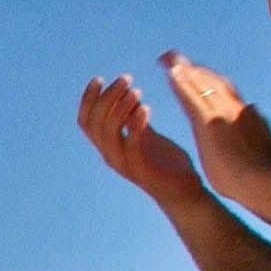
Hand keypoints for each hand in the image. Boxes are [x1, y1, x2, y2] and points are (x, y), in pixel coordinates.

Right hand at [76, 74, 210, 205]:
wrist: (185, 192)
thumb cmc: (165, 164)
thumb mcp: (147, 136)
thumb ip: (133, 118)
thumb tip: (128, 95)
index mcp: (109, 146)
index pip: (86, 120)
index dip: (87, 99)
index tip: (100, 78)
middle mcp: (110, 155)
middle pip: (93, 123)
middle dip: (106, 97)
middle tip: (125, 78)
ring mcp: (124, 163)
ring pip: (108, 133)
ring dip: (119, 107)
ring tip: (136, 90)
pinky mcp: (141, 170)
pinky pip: (131, 145)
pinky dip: (135, 124)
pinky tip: (146, 108)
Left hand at [162, 52, 270, 190]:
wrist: (260, 180)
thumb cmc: (264, 169)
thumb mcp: (265, 142)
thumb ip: (259, 124)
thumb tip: (253, 108)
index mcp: (244, 114)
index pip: (224, 91)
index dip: (208, 80)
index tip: (195, 71)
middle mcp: (233, 107)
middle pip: (210, 82)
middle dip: (192, 69)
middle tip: (174, 58)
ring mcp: (221, 113)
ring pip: (200, 85)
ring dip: (183, 69)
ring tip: (167, 58)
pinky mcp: (208, 121)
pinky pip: (192, 97)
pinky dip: (182, 83)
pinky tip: (170, 72)